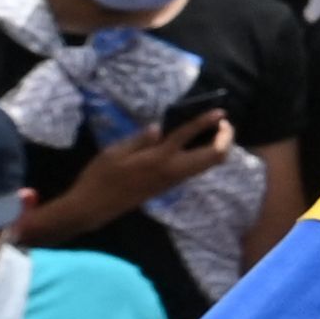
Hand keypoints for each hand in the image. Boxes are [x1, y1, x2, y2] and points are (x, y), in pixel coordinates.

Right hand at [53, 103, 237, 220]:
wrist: (94, 207)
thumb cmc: (100, 176)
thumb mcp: (115, 152)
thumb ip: (141, 139)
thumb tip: (159, 127)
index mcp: (158, 158)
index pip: (188, 135)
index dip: (206, 122)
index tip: (220, 111)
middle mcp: (173, 170)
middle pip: (214, 156)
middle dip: (225, 138)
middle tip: (222, 123)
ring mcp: (174, 180)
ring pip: (209, 165)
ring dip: (218, 147)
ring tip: (215, 130)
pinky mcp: (170, 186)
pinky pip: (198, 170)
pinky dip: (207, 155)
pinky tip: (198, 144)